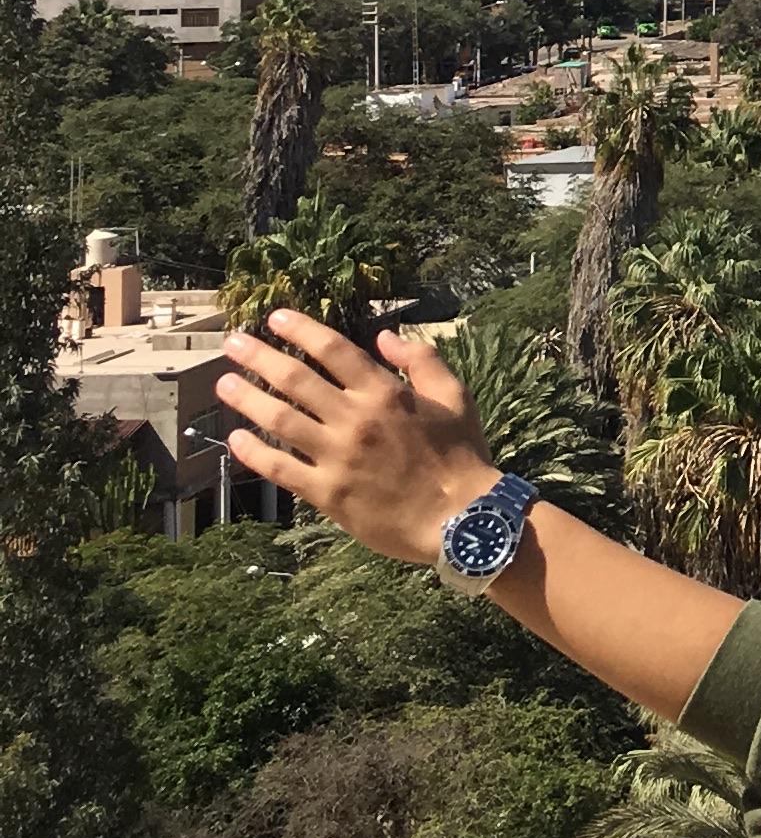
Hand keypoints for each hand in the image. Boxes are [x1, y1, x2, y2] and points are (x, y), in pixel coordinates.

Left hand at [218, 313, 502, 562]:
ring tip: (223, 385)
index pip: (334, 350)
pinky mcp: (327, 494)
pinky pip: (281, 469)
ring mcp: (337, 457)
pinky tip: (236, 439)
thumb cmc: (461, 456)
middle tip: (232, 344)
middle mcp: (355, 420)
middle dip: (259, 357)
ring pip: (280, 421)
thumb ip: (422, 360)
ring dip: (247, 399)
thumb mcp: (455, 397)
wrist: (461, 519)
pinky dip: (254, 454)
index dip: (301, 330)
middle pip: (295, 380)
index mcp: (385, 393)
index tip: (276, 317)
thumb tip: (385, 336)